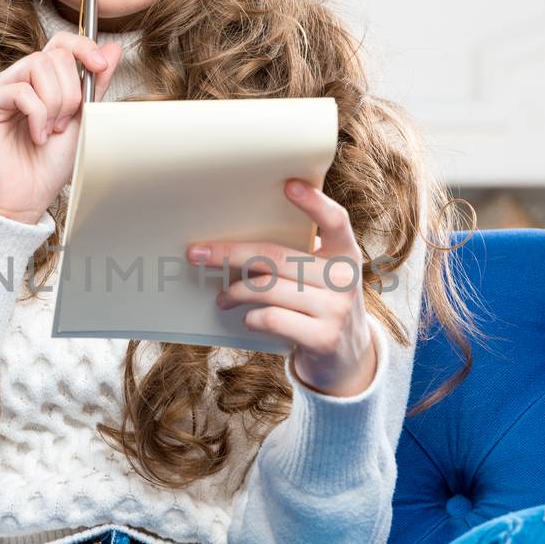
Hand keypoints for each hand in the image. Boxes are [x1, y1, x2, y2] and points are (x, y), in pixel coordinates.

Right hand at [0, 32, 124, 224]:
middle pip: (53, 54)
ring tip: (50, 131)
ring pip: (37, 66)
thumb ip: (94, 84)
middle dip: (71, 91)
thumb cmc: (48, 166)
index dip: (83, 47)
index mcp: (40, 82)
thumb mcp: (82, 120)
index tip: (100, 65)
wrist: (25, 200)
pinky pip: (21, 91)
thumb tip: (113, 48)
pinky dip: (38, 115)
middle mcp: (17, 80)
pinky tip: (37, 136)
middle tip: (65, 123)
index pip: (60, 43)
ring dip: (55, 103)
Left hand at [186, 178, 377, 398]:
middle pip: (277, 257)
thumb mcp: (322, 277)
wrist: (347, 359)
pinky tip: (248, 318)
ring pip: (268, 289)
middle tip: (197, 253)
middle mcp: (345, 278)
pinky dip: (251, 317)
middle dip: (230, 253)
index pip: (336, 220)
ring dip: (235, 292)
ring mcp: (336, 309)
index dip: (314, 202)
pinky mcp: (324, 338)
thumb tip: (236, 238)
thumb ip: (299, 256)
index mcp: (346, 254)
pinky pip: (271, 318)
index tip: (288, 185)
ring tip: (222, 296)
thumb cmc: (321, 305)